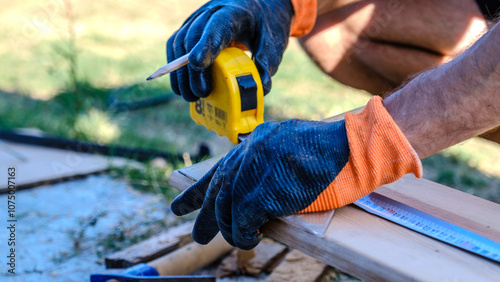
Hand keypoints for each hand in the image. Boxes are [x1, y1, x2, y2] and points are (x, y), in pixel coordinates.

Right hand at [166, 0, 293, 100]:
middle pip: (193, 37)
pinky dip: (176, 69)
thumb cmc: (264, 28)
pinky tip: (182, 87)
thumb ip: (267, 64)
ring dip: (181, 73)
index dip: (205, 44)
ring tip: (191, 97)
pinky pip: (176, 47)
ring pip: (180, 42)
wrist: (257, 11)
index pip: (217, 25)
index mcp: (234, 13)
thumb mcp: (273, 44)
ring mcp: (197, 20)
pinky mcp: (189, 29)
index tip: (197, 64)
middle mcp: (211, 12)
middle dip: (193, 69)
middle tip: (201, 94)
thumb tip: (260, 89)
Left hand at [171, 97, 421, 249]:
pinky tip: (250, 240)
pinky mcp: (263, 193)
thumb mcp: (293, 148)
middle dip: (204, 215)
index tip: (182, 204)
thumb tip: (258, 189)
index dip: (198, 189)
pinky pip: (242, 222)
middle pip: (216, 190)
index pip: (218, 168)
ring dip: (231, 229)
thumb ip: (270, 162)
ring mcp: (254, 172)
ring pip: (227, 208)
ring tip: (236, 241)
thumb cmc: (334, 150)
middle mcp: (248, 154)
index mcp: (255, 142)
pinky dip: (244, 235)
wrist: (354, 146)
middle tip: (197, 235)